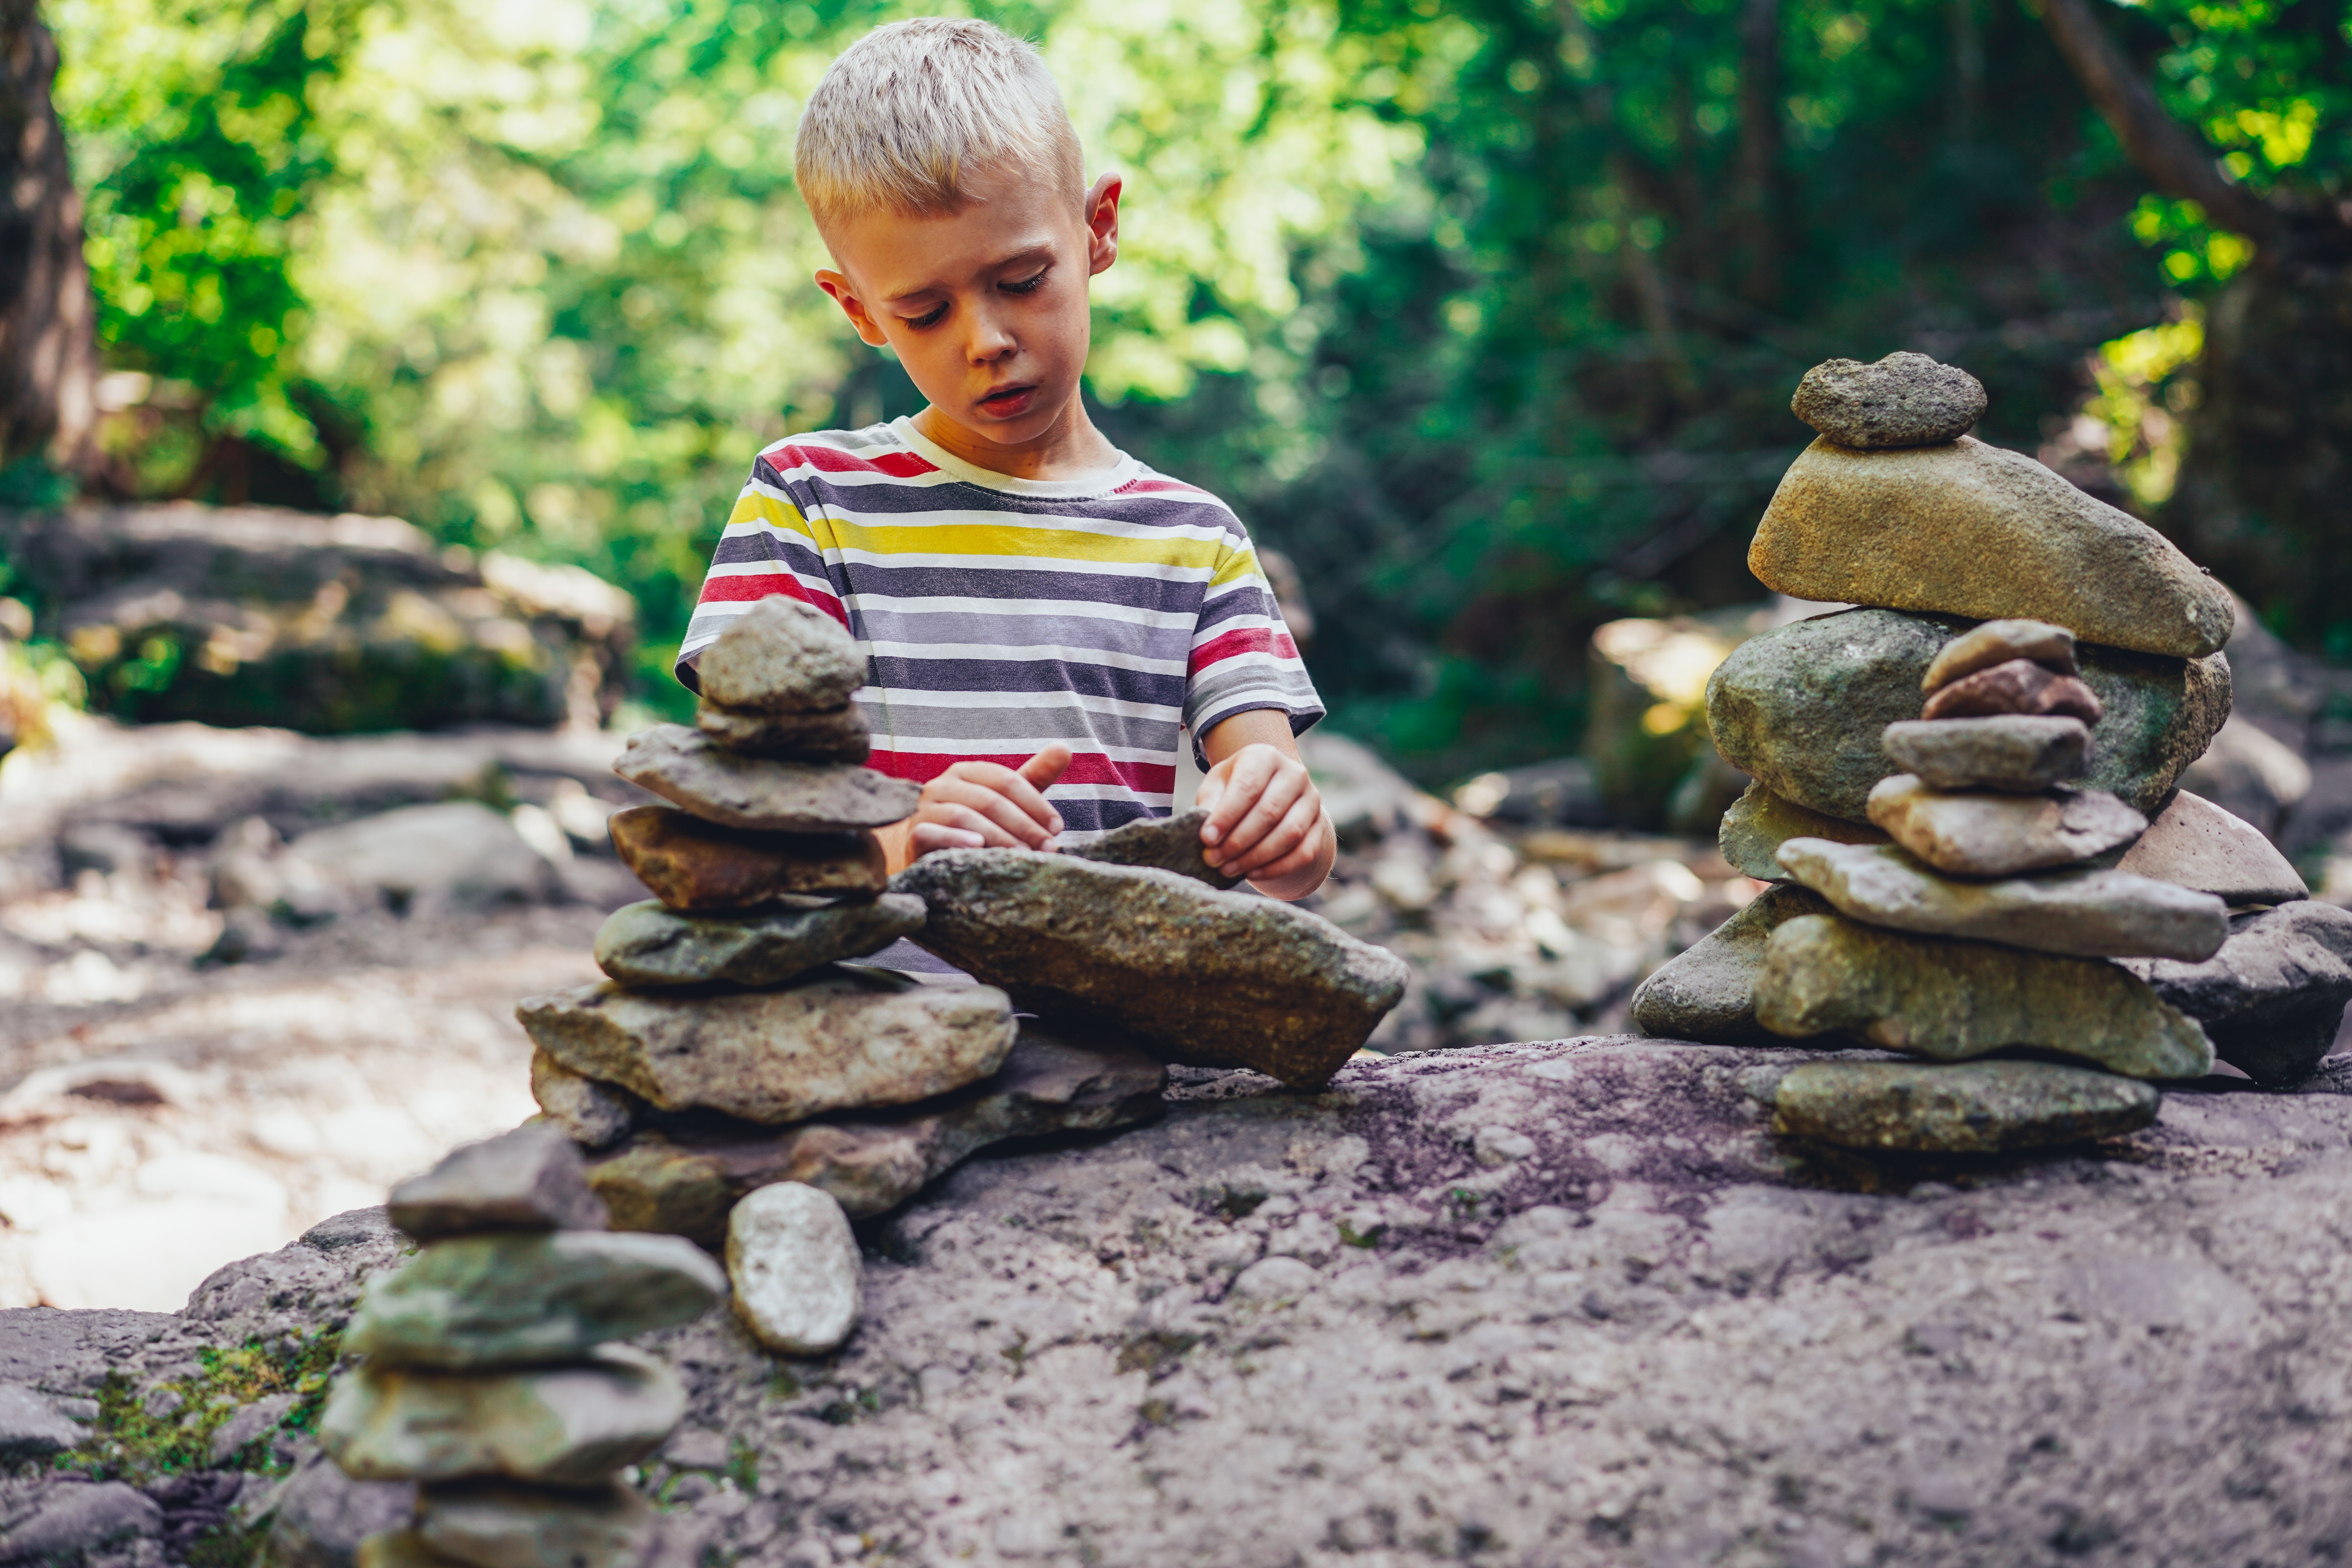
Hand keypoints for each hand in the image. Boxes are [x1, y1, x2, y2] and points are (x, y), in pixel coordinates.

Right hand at [908, 744, 1071, 855]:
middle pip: (989, 800)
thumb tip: (1065, 748)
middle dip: (1023, 825)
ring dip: (997, 837)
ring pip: (963, 816)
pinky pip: (931, 833)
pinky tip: (977, 847)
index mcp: (968, 772)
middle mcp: (943, 785)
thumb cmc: (977, 824)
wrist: (929, 852)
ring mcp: (924, 809)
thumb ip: (1034, 777)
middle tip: (1047, 848)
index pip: (1006, 781)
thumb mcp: (1007, 800)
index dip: (1034, 803)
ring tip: (1021, 854)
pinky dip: (955, 839)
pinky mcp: (913, 834)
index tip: (1057, 828)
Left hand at [1196, 741, 1327, 891]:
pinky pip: (1304, 852)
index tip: (1207, 839)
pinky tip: (1253, 873)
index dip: (1226, 816)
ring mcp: (1311, 799)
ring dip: (1257, 857)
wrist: (1269, 792)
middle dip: (1238, 841)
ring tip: (1230, 869)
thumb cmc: (1236, 788)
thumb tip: (1207, 834)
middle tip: (1214, 859)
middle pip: (1269, 812)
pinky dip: (1278, 868)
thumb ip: (1210, 804)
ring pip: (1289, 833)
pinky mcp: (1320, 825)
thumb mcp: (1217, 786)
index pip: (1248, 786)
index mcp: (1265, 757)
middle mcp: (1294, 774)